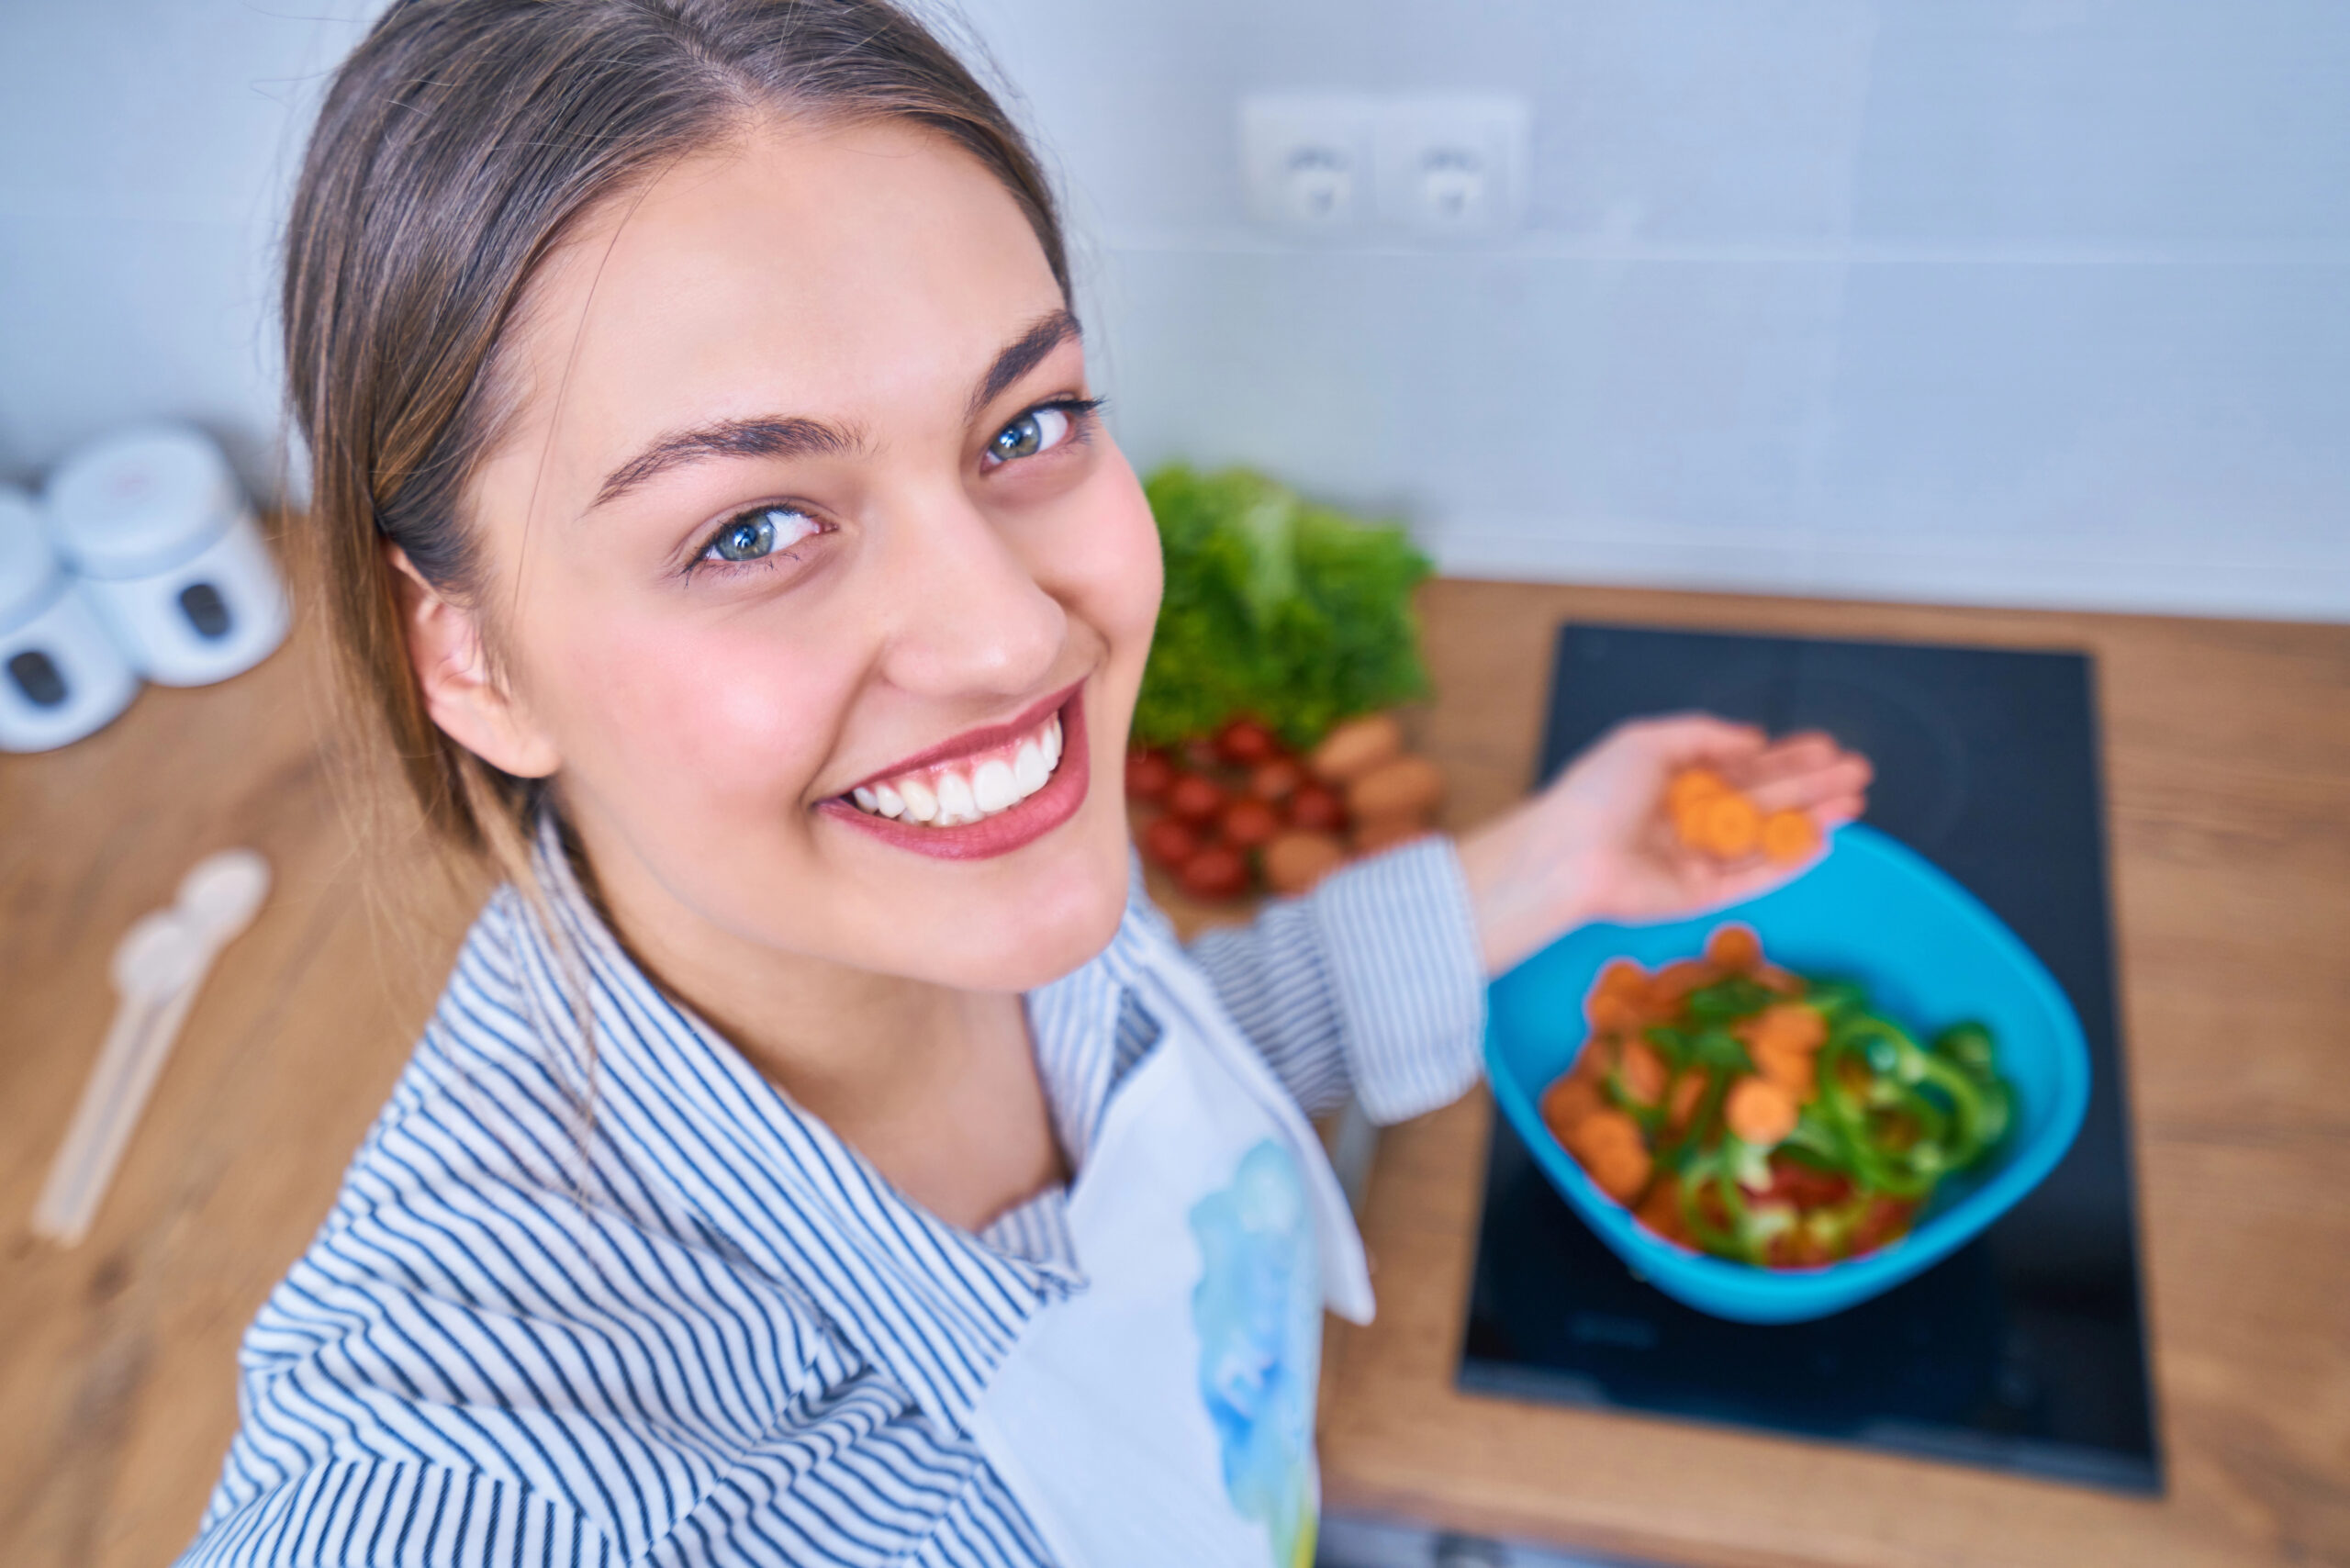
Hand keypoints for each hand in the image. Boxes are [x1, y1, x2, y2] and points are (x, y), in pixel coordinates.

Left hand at [1453, 714, 1870, 975]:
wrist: (1567, 854)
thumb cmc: (1596, 793)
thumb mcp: (1647, 741)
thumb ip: (1704, 736)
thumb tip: (1753, 738)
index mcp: (1676, 781)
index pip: (1744, 767)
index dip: (1787, 757)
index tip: (1827, 746)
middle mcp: (1691, 819)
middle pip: (1765, 800)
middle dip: (1812, 785)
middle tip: (1859, 772)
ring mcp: (1698, 859)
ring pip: (1767, 838)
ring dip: (1812, 820)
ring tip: (1855, 802)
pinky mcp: (1700, 896)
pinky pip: (1753, 878)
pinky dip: (1788, 862)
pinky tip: (1823, 842)